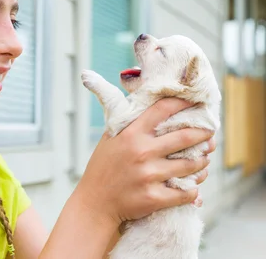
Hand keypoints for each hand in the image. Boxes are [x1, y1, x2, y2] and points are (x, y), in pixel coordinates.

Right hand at [75, 98, 214, 225]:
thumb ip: (128, 123)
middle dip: (203, 133)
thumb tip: (147, 104)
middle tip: (210, 132)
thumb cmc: (103, 167)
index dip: (182, 103)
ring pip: (191, 165)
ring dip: (202, 162)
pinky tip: (194, 185)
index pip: (162, 110)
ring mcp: (149, 175)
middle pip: (185, 137)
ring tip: (204, 159)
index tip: (194, 102)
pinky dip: (194, 189)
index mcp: (131, 134)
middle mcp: (142, 152)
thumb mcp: (110, 138)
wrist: (95, 202)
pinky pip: (186, 192)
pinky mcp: (154, 197)